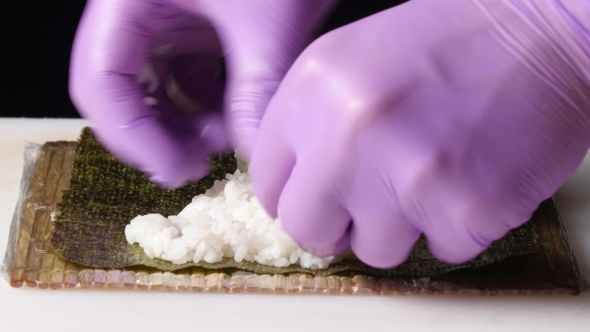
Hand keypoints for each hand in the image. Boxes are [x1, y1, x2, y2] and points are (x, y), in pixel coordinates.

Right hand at [69, 0, 334, 186]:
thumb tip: (251, 157)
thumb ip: (255, 90)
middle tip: (199, 167)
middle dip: (157, 135)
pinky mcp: (194, 29)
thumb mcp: (267, 21)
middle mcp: (136, 10)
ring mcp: (164, 19)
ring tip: (226, 138)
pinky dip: (205, 107)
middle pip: (119, 89)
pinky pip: (184, 80)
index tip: (178, 170)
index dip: (132, 135)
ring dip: (183, 125)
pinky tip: (235, 118)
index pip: (100, 77)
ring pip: (153, 90)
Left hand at [250, 0, 589, 266]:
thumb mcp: (350, 63)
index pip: (268, 183)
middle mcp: (347, 133)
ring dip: (402, 226)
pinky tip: (472, 177)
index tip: (318, 200)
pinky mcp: (466, 208)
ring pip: (375, 250)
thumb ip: (309, 126)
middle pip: (307, 229)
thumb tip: (293, 192)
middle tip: (371, 204)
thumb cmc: (446, 44)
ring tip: (433, 176)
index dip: (294, 198)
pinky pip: (441, 251)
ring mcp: (406, 174)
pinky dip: (457, 226)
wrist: (539, 29)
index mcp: (311, 89)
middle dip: (337, 227)